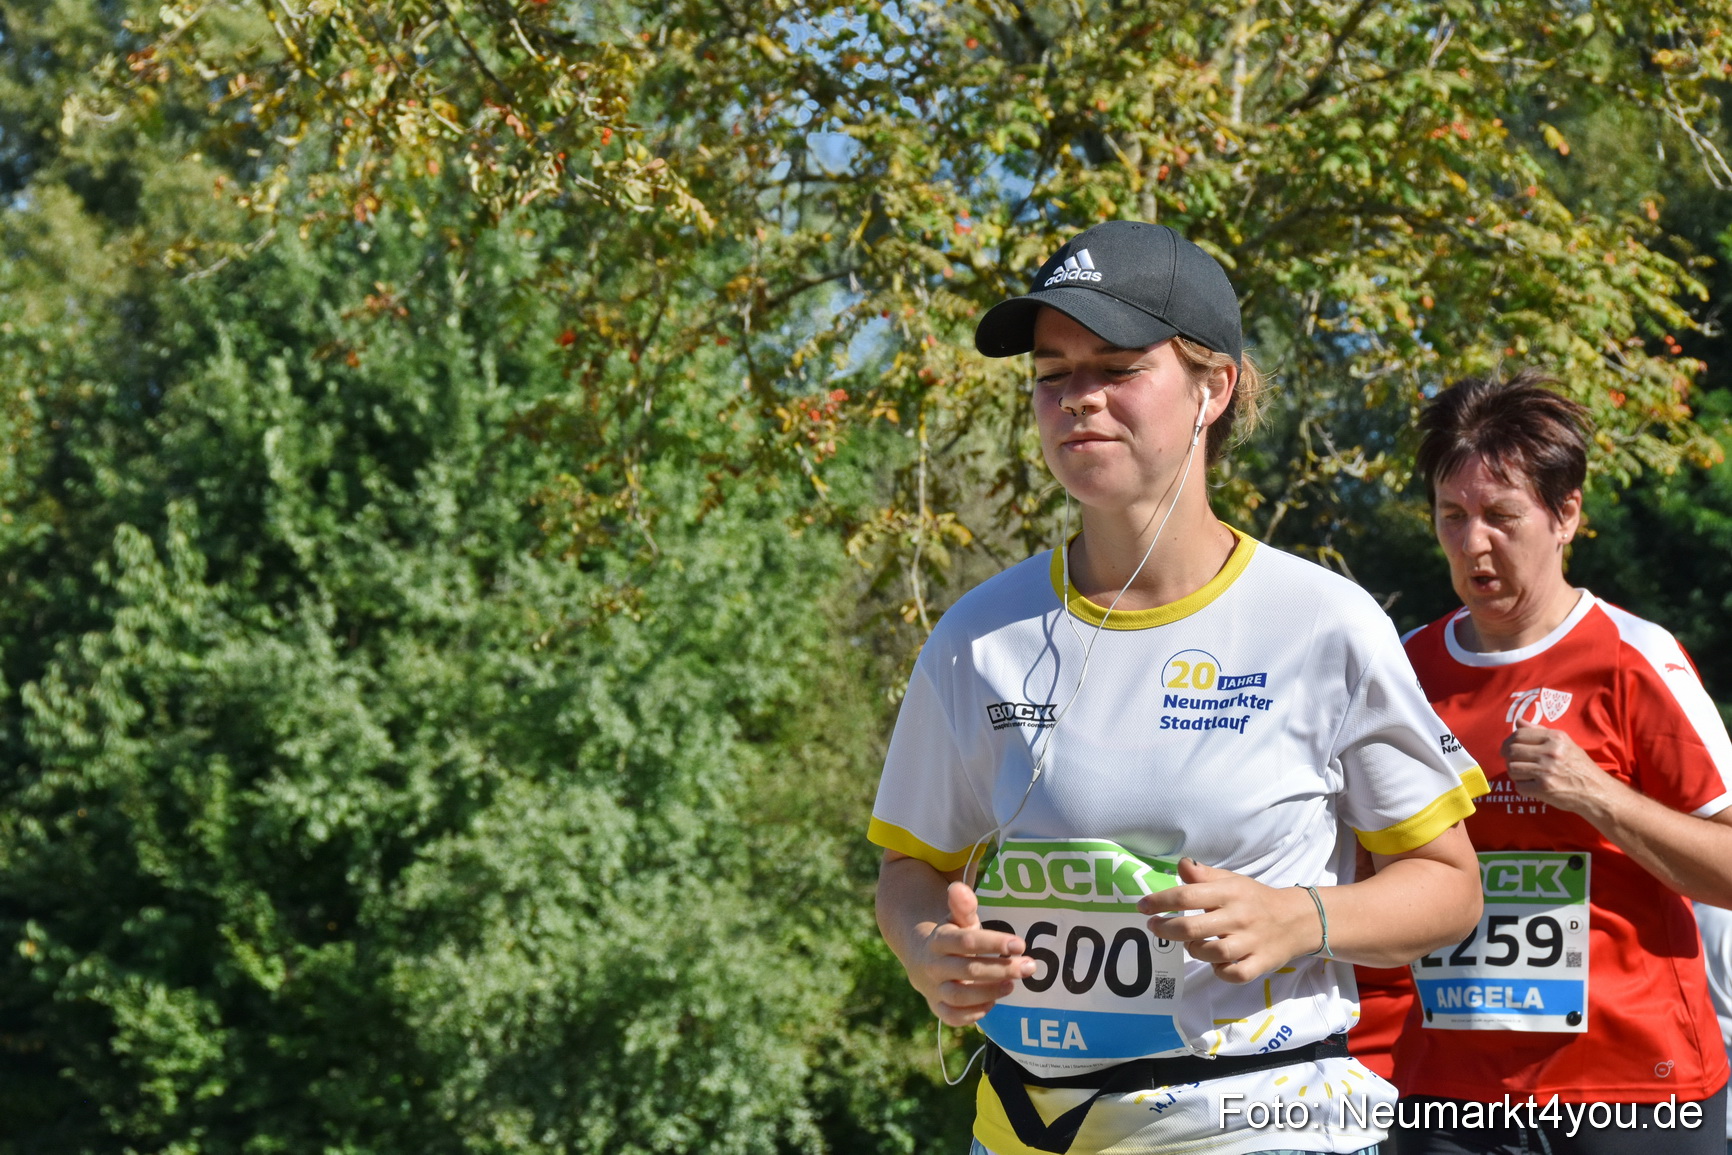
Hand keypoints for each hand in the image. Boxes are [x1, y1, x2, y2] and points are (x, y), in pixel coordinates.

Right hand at [909, 881, 1035, 1026]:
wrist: (922, 960)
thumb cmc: (952, 938)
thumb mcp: (958, 920)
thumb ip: (963, 905)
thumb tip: (958, 887)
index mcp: (939, 940)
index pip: (967, 941)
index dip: (994, 943)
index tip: (1020, 944)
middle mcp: (934, 965)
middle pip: (968, 970)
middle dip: (1001, 969)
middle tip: (1028, 966)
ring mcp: (934, 988)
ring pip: (959, 996)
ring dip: (989, 993)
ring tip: (1013, 984)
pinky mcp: (937, 1007)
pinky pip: (952, 1016)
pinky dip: (973, 1014)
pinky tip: (993, 1003)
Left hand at [1139, 858, 1319, 983]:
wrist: (1297, 919)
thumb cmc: (1255, 899)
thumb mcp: (1231, 880)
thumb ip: (1204, 875)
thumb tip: (1181, 865)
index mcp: (1230, 892)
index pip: (1188, 895)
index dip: (1161, 901)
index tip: (1143, 906)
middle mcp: (1239, 917)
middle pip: (1194, 927)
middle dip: (1167, 929)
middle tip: (1154, 927)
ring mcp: (1251, 942)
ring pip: (1212, 953)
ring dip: (1194, 950)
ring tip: (1189, 944)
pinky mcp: (1260, 963)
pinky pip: (1234, 974)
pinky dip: (1220, 971)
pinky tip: (1214, 963)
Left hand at [1502, 725, 1617, 816]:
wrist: (1597, 791)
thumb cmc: (1579, 766)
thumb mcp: (1565, 743)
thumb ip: (1540, 732)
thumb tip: (1518, 721)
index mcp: (1555, 738)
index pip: (1519, 734)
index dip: (1508, 742)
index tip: (1507, 749)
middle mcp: (1550, 752)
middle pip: (1512, 751)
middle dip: (1509, 758)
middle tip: (1515, 763)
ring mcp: (1547, 771)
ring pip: (1512, 769)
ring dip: (1515, 774)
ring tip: (1526, 775)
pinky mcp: (1544, 788)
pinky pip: (1519, 786)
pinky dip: (1523, 788)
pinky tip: (1533, 786)